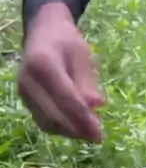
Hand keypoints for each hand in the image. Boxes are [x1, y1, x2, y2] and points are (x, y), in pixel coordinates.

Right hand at [18, 2, 104, 141]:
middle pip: (53, 115)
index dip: (83, 119)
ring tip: (89, 134)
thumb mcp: (82, 53)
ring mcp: (23, 91)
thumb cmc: (66, 39)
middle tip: (98, 137)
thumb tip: (97, 106)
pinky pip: (42, 118)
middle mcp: (28, 81)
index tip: (100, 133)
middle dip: (77, 129)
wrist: (43, 30)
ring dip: (69, 131)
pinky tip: (76, 127)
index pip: (65, 98)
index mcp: (43, 64)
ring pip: (46, 121)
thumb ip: (87, 81)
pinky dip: (60, 126)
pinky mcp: (25, 98)